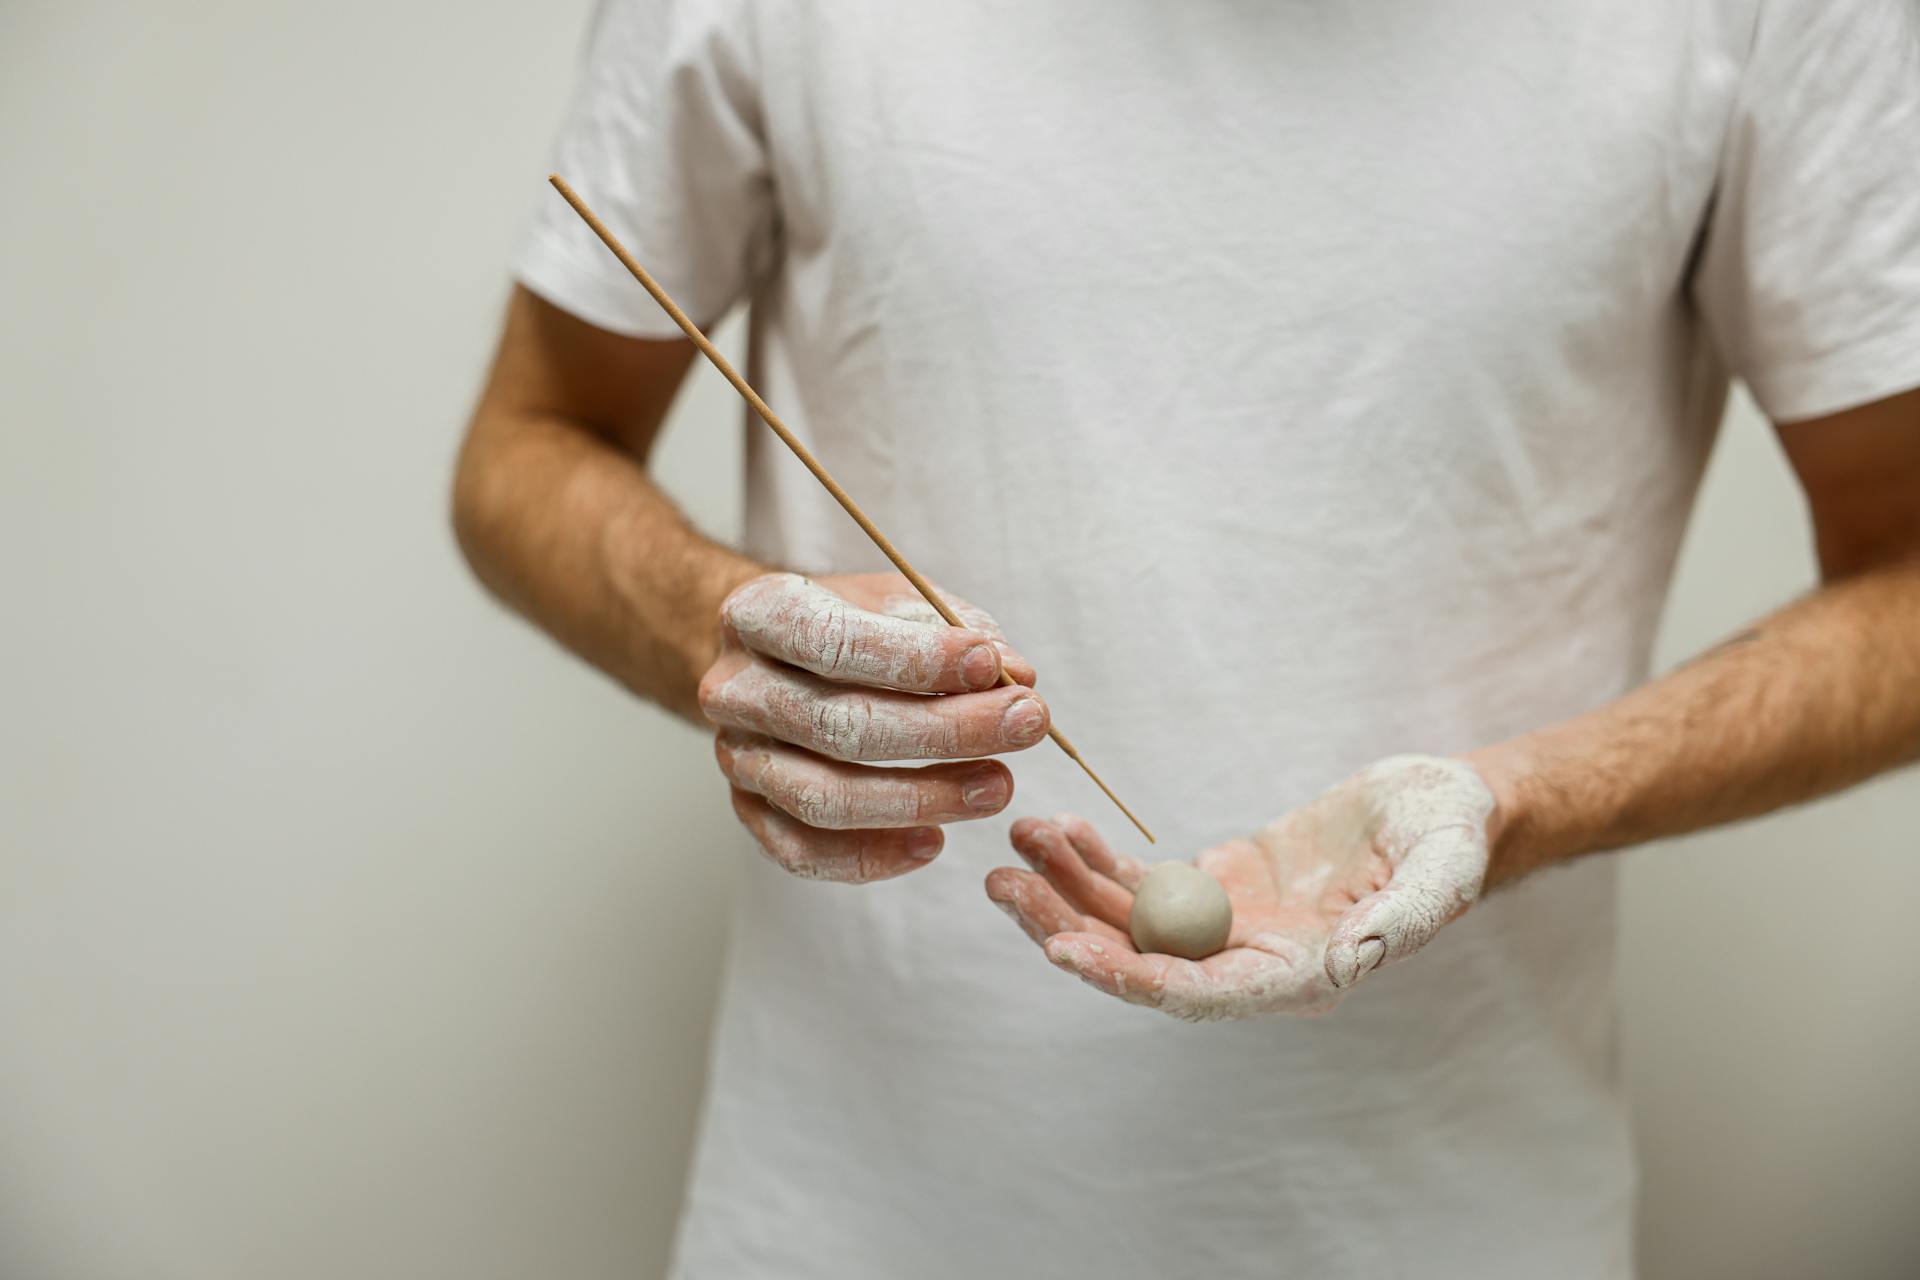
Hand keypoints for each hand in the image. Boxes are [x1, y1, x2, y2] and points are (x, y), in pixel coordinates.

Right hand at [699, 572, 1048, 881]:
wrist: (774, 659)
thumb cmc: (849, 623)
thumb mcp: (898, 602)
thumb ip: (955, 631)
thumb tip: (1014, 674)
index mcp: (759, 614)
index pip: (831, 642)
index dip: (915, 660)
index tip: (989, 665)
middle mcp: (734, 688)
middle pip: (838, 726)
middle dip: (944, 731)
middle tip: (1025, 724)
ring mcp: (736, 757)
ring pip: (824, 798)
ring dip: (922, 798)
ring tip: (998, 786)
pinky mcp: (749, 812)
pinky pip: (804, 853)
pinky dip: (872, 856)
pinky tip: (935, 841)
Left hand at [985, 756, 1496, 1020]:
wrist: (1447, 808)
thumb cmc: (1452, 839)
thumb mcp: (1441, 873)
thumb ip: (1402, 919)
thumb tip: (1355, 958)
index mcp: (1299, 978)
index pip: (1195, 993)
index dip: (1128, 976)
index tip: (1065, 950)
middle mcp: (1251, 964)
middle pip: (1139, 961)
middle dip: (1067, 928)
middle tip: (1004, 888)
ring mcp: (1230, 926)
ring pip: (1128, 920)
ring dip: (1067, 887)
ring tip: (1017, 840)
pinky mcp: (1219, 886)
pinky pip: (1143, 881)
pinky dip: (1097, 859)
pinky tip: (1059, 830)